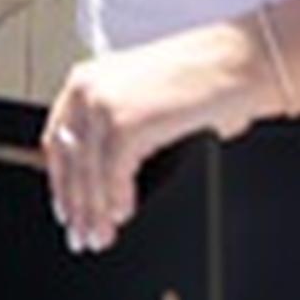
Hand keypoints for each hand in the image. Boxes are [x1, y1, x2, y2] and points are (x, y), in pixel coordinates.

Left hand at [39, 18, 279, 253]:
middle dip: (76, 206)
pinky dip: (116, 200)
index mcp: (86, 79)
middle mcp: (88, 88)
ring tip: (100, 239)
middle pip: (70, 161)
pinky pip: (113, 175)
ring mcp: (104, 104)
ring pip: (88, 172)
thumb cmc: (205, 78)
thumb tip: (105, 179)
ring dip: (94, 212)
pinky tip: (123, 216)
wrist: (241, 61)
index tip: (64, 209)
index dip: (60, 180)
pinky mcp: (126, 123)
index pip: (58, 139)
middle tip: (81, 237)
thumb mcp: (145, 97)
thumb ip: (117, 125)